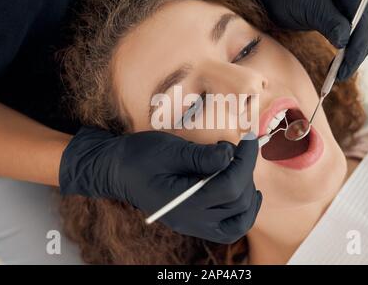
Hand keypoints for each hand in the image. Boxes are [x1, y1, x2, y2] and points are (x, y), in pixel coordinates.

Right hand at [59, 126, 261, 243]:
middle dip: (246, 171)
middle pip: (237, 202)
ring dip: (248, 194)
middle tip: (241, 148)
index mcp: (184, 202)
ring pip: (239, 221)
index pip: (230, 186)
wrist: (117, 172)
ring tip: (241, 168)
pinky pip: (228, 228)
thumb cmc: (139, 157)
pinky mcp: (195, 222)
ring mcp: (193, 225)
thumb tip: (230, 155)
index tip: (250, 139)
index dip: (246, 161)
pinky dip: (242, 213)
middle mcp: (191, 221)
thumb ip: (201, 156)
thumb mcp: (170, 150)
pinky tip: (244, 192)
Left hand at [241, 0, 367, 80]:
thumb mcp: (310, 9)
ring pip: (366, 29)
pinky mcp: (350, 12)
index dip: (357, 35)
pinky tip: (340, 65)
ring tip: (341, 73)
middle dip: (358, 48)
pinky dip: (351, 50)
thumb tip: (346, 43)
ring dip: (356, 52)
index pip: (361, 8)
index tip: (348, 57)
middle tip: (344, 72)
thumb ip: (331, 23)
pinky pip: (357, 33)